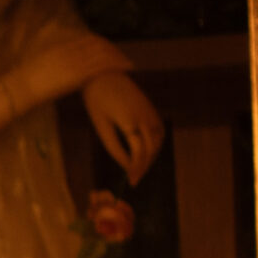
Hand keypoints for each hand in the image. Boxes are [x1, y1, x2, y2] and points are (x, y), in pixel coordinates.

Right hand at [5, 33, 130, 110]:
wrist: (20, 89)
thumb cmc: (23, 80)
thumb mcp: (34, 58)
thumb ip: (43, 50)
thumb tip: (46, 48)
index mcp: (60, 44)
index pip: (86, 38)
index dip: (99, 42)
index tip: (106, 47)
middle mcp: (71, 49)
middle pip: (97, 43)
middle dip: (110, 48)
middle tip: (120, 54)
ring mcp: (76, 61)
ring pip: (103, 53)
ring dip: (117, 56)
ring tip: (127, 62)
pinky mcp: (79, 74)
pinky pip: (103, 65)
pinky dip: (117, 64)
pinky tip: (126, 68)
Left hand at [81, 69, 163, 183]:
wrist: (104, 75)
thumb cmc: (98, 102)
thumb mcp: (101, 127)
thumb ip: (114, 147)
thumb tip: (126, 165)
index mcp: (130, 121)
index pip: (139, 152)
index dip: (135, 168)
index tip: (130, 181)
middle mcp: (145, 117)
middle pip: (150, 149)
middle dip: (143, 166)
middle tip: (134, 180)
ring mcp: (150, 112)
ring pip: (158, 141)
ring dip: (151, 156)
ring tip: (139, 169)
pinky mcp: (151, 109)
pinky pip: (159, 131)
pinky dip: (155, 144)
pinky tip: (146, 153)